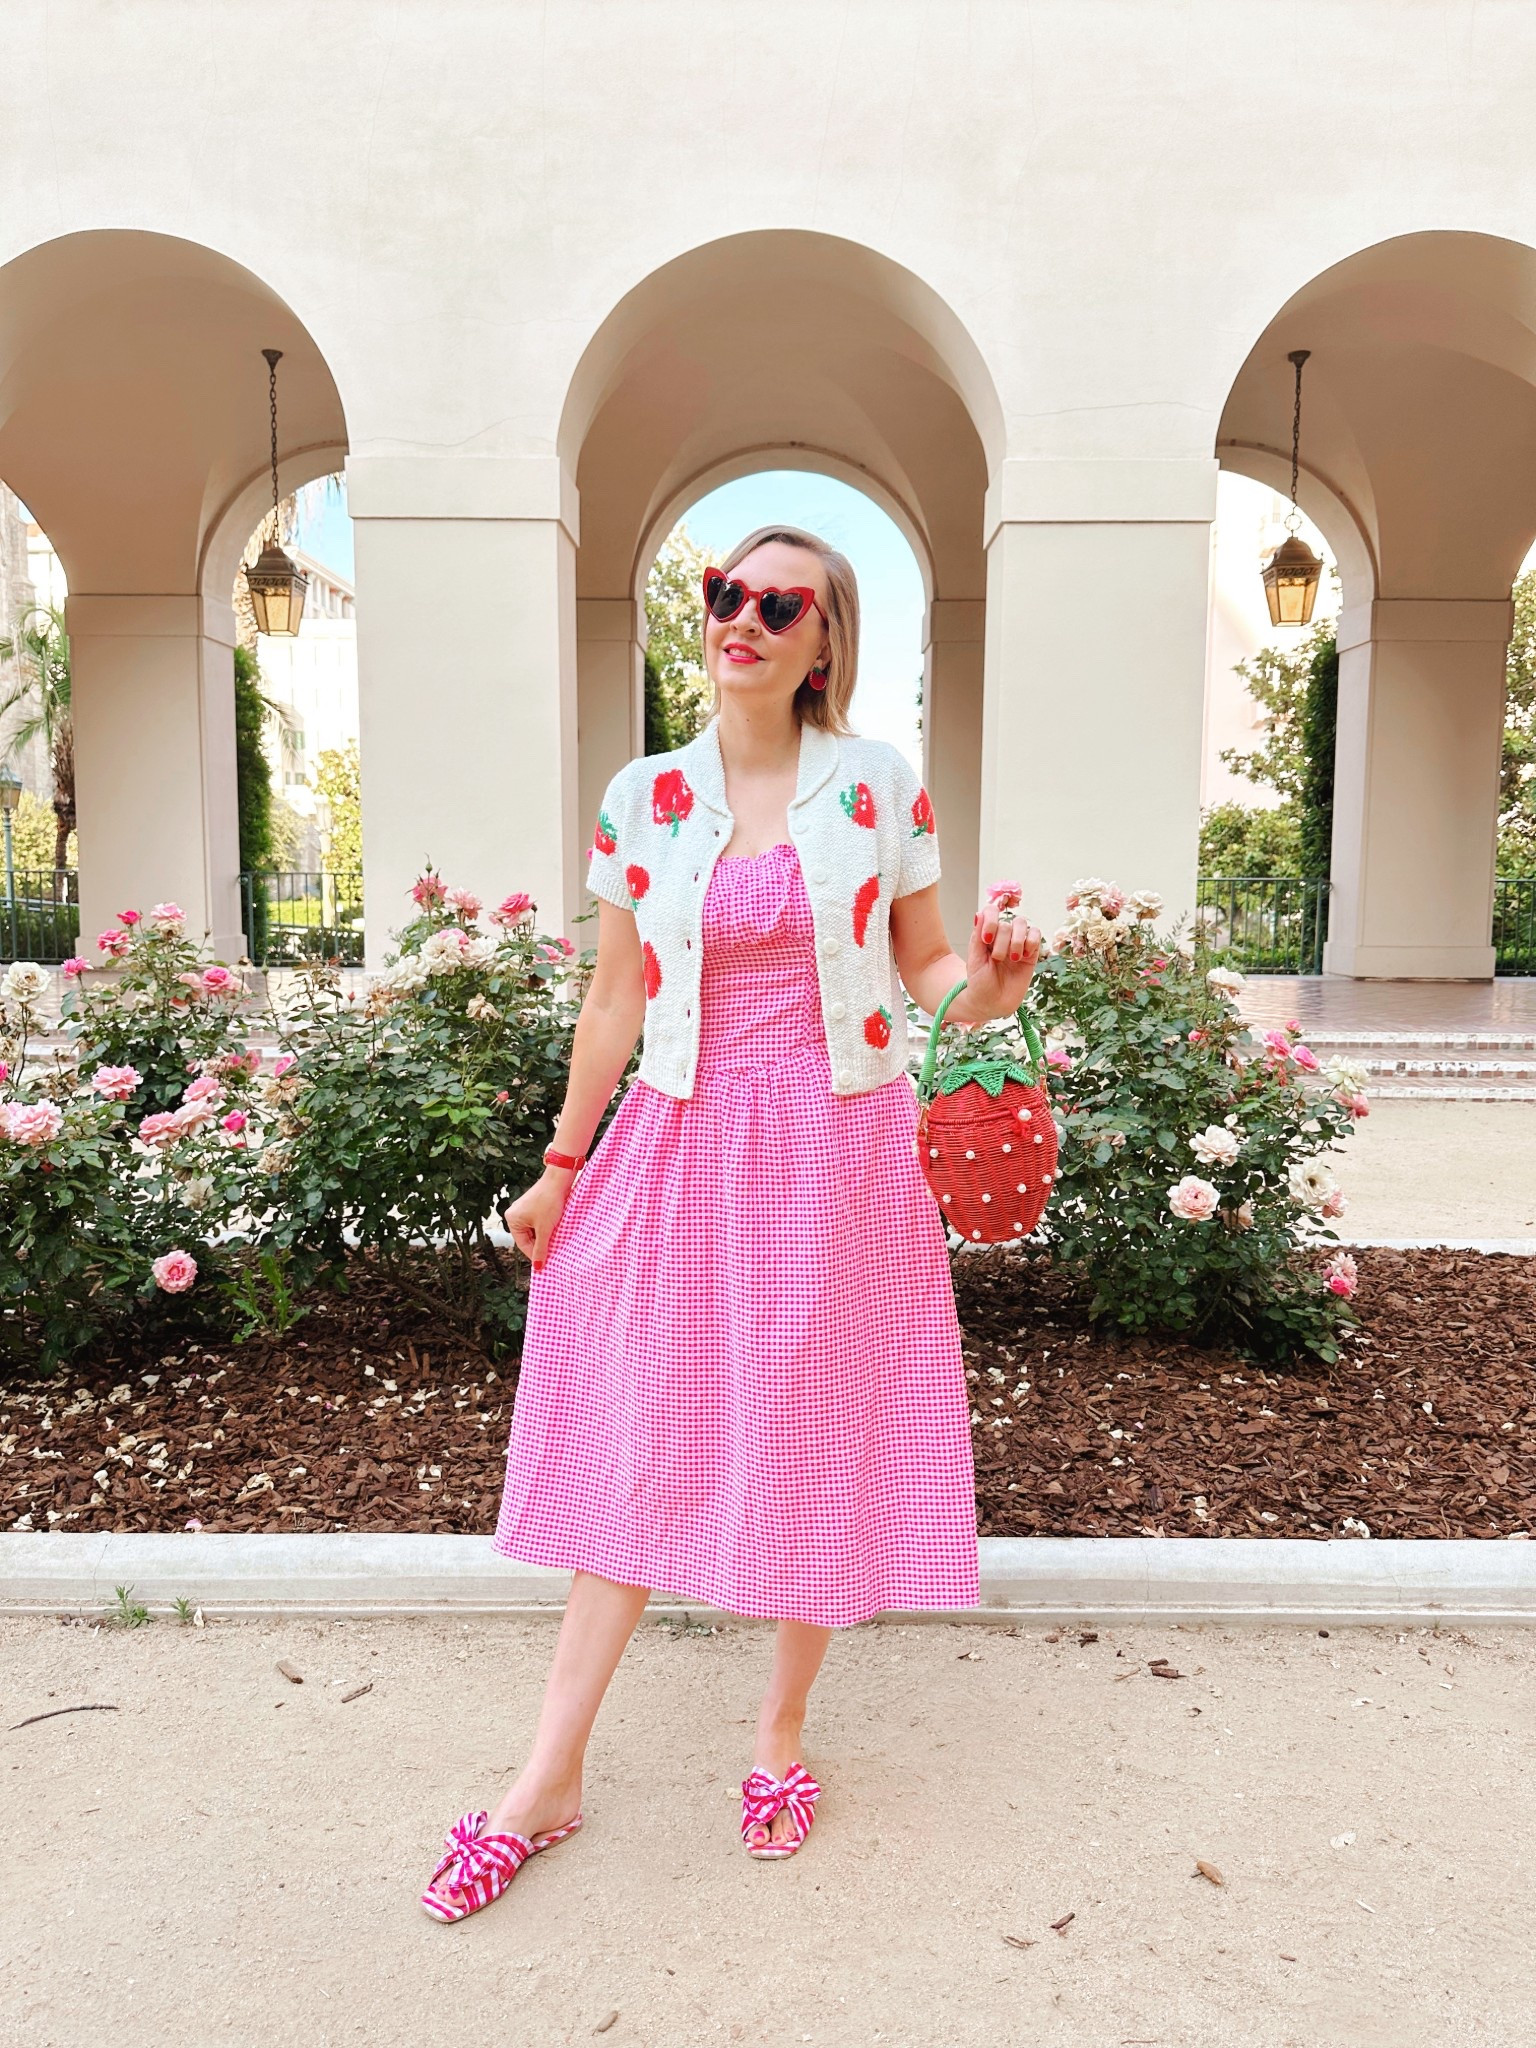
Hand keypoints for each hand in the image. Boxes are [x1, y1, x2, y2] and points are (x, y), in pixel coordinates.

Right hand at [503, 1168, 574, 1270]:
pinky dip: (545, 1228)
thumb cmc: (549, 1202)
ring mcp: (524, 1209)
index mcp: (512, 1219)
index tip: (545, 1264)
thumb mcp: (545, 1229)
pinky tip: (555, 1231)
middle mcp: (515, 1214)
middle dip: (540, 1244)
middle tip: (553, 1254)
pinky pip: (537, 1222)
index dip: (534, 1254)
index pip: (522, 1244)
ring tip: (555, 1241)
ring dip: (544, 1236)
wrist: (559, 1179)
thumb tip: (538, 1266)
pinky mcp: (534, 1205)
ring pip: (534, 1230)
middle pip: (527, 1237)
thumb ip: (541, 1248)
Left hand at [962, 897, 1042, 1020]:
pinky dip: (1032, 942)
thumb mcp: (974, 959)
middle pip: (1007, 922)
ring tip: (1012, 958)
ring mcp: (1017, 943)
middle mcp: (1002, 935)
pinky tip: (1024, 956)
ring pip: (1022, 924)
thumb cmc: (980, 982)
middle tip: (997, 958)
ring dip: (1017, 941)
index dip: (991, 919)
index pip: (991, 912)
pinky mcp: (1031, 952)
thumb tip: (980, 914)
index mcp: (986, 933)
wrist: (992, 1003)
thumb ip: (977, 936)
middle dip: (1001, 940)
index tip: (986, 938)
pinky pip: (1036, 935)